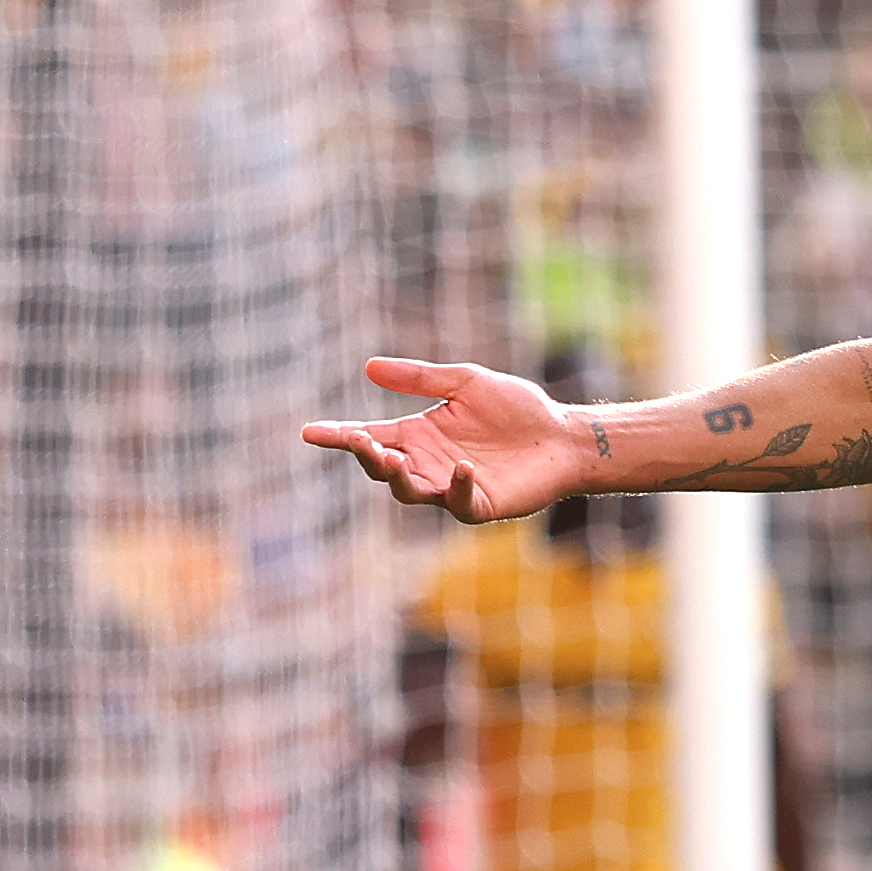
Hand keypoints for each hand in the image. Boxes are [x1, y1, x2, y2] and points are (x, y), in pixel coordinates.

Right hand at [300, 357, 595, 522]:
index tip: (309, 431)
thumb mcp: (464, 382)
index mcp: (418, 435)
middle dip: (366, 456)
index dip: (339, 436)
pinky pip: (459, 502)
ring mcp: (450, 487)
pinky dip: (456, 487)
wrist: (563, 434)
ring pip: (410, 491)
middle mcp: (427, 464)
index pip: (370, 437)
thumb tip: (369, 367)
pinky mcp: (480, 503)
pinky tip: (460, 468)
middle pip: (382, 467)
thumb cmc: (516, 408)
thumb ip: (420, 378)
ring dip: (398, 476)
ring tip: (393, 458)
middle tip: (357, 440)